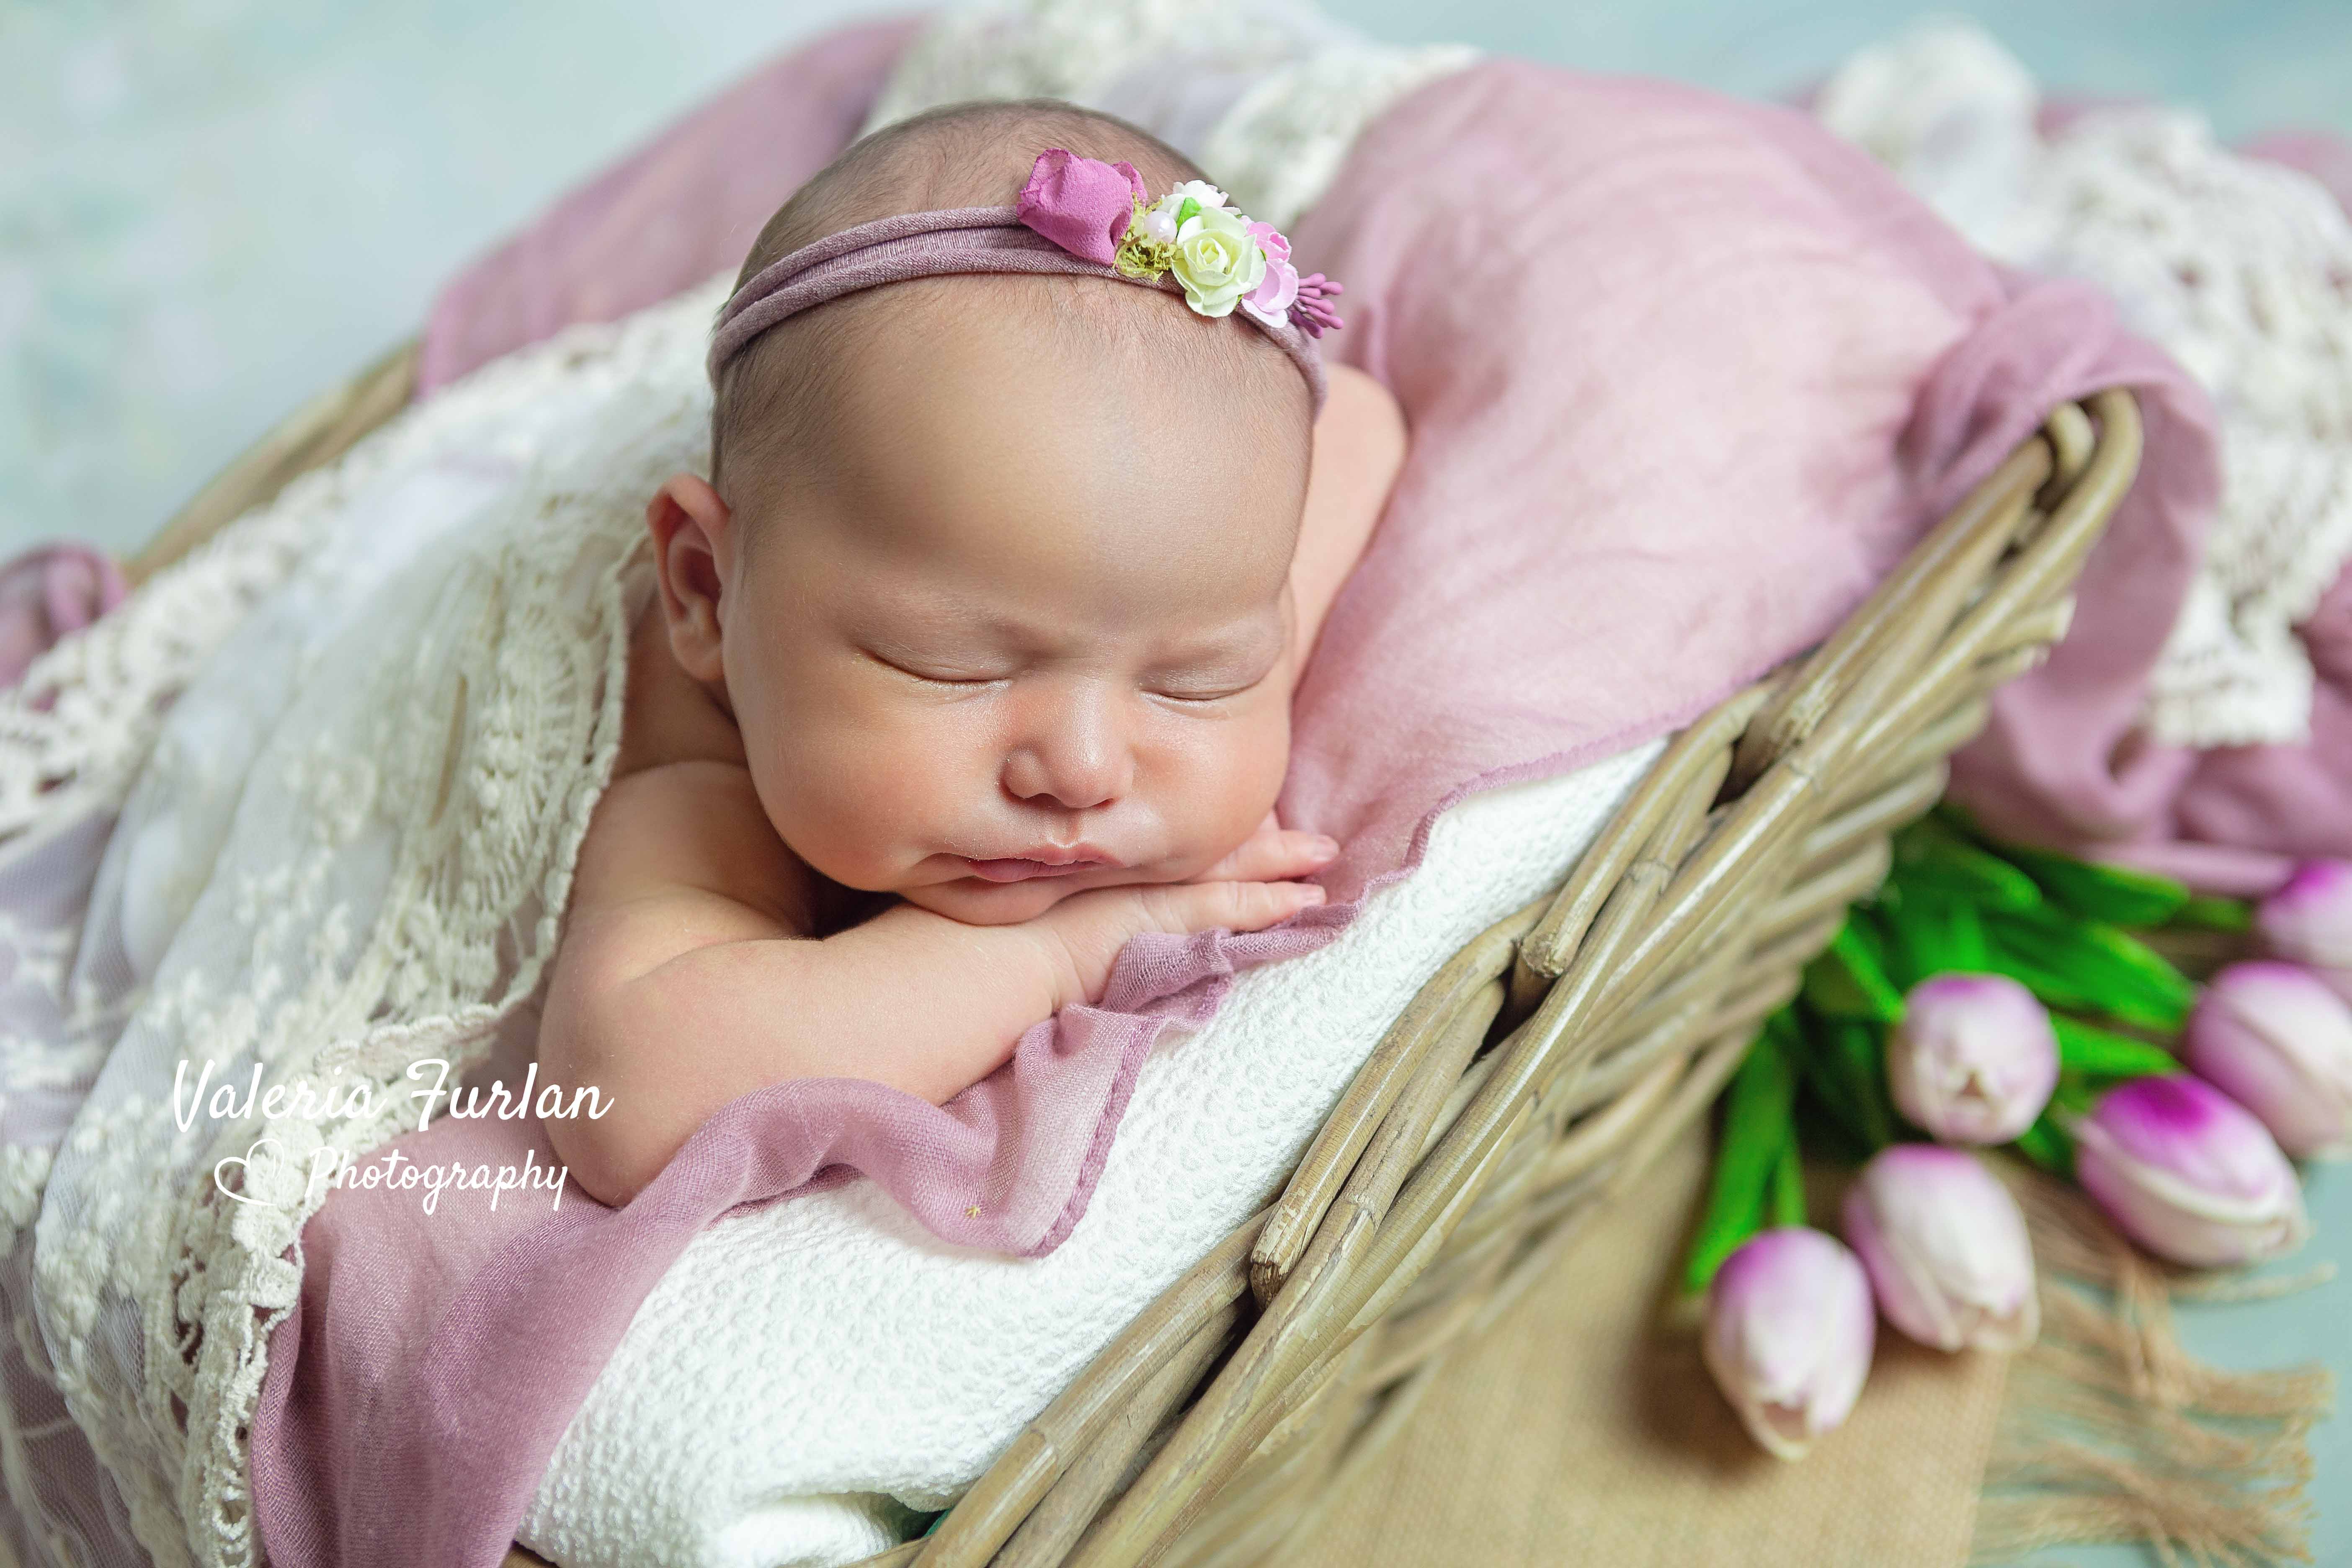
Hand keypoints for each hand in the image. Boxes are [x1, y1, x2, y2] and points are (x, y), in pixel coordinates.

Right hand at [1025, 828, 1339, 1009]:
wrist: (992, 950)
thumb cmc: (997, 923)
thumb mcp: (1029, 887)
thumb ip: (1053, 871)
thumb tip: (1057, 867)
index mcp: (1110, 848)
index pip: (1178, 829)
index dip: (1220, 825)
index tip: (1254, 817)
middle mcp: (1137, 857)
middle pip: (1215, 839)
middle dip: (1265, 833)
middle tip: (1310, 832)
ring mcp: (1154, 886)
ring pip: (1234, 865)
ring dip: (1282, 859)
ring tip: (1323, 855)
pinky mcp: (1166, 919)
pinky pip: (1232, 908)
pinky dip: (1271, 903)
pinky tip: (1306, 901)